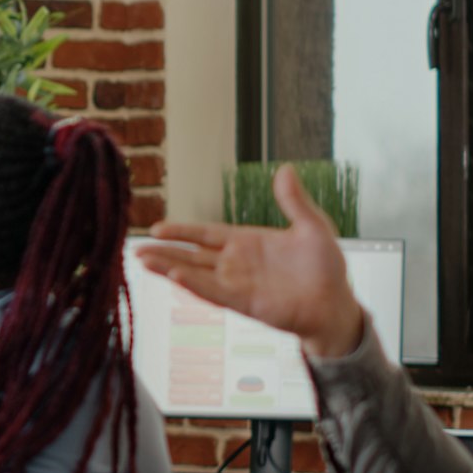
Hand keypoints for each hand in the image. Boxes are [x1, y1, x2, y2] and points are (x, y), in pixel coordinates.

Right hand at [134, 166, 365, 358]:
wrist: (336, 303)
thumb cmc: (327, 268)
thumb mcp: (312, 226)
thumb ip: (294, 201)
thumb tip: (286, 169)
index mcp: (247, 242)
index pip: (206, 234)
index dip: (182, 231)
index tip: (157, 228)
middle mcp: (236, 263)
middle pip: (192, 255)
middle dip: (164, 251)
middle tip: (135, 248)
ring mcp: (238, 284)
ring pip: (195, 273)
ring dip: (169, 267)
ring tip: (143, 261)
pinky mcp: (244, 302)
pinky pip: (214, 292)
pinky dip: (194, 284)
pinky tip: (176, 275)